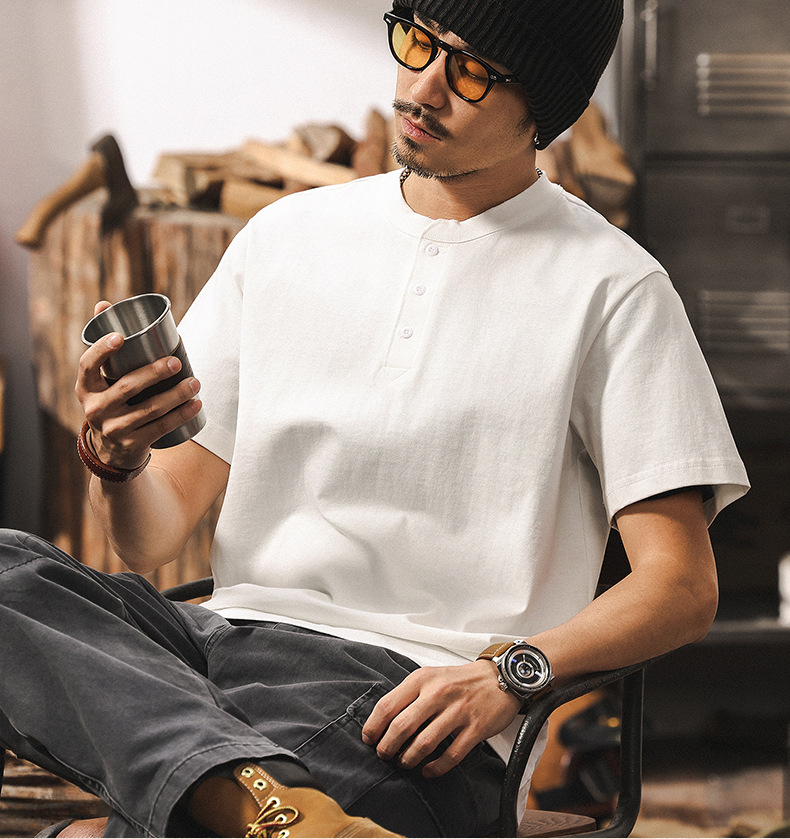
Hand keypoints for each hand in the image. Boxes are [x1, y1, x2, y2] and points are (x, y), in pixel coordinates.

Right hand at [75, 300, 202, 468]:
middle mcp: (95, 409)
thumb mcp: (102, 380)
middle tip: (177, 362)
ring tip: (196, 383)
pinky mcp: (132, 444)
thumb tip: (104, 303)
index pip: (88, 365)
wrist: (110, 450)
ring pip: (149, 409)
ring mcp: (113, 429)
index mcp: (86, 387)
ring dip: (177, 395)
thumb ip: (106, 345)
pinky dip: (181, 415)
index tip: (121, 336)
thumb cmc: (112, 401)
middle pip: (127, 387)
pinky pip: (161, 428)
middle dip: (155, 373)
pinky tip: (196, 405)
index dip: (102, 350)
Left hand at [361, 660, 520, 777]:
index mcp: (422, 679)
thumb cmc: (461, 680)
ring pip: (424, 743)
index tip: (369, 739)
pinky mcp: (475, 728)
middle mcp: (438, 694)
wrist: (500, 678)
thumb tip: (384, 721)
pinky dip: (435, 767)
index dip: (373, 726)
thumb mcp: (431, 676)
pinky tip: (428, 770)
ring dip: (409, 758)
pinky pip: (451, 755)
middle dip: (387, 747)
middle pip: (402, 727)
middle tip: (384, 755)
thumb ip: (409, 694)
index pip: (388, 705)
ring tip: (404, 762)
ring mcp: (458, 712)